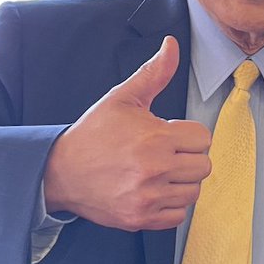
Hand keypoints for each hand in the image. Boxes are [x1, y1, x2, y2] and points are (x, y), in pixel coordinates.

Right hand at [43, 36, 211, 230]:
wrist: (60, 172)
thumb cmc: (93, 135)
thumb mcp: (122, 99)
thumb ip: (153, 74)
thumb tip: (171, 45)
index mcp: (156, 139)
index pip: (203, 139)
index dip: (189, 135)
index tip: (171, 135)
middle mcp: (155, 170)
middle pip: (203, 166)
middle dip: (188, 158)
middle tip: (166, 154)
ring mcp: (148, 197)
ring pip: (194, 192)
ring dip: (182, 182)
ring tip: (160, 172)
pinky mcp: (141, 218)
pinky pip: (178, 216)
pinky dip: (171, 205)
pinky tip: (154, 190)